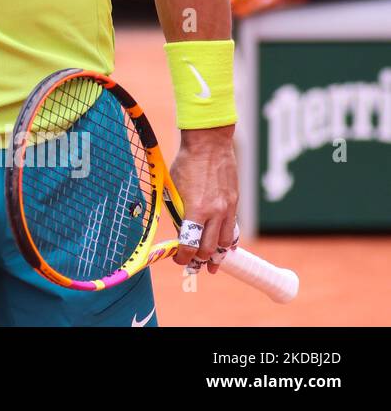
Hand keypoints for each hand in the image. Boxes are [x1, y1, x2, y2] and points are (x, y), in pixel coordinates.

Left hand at [169, 124, 238, 273]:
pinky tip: (225, 246)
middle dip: (200, 261)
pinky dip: (228, 241)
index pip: (189, 244)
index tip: (179, 260)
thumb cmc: (186, 163)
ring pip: (225, 243)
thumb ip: (178, 212)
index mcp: (195, 209)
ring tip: (211, 263)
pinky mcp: (235, 203)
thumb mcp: (174, 189)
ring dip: (218, 255)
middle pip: (209, 248)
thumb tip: (180, 232)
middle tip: (193, 266)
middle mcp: (214, 212)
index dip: (183, 257)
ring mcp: (228, 208)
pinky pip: (233, 228)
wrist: (209, 144)